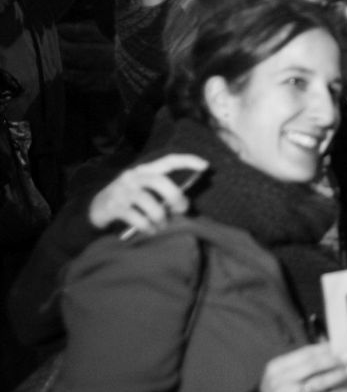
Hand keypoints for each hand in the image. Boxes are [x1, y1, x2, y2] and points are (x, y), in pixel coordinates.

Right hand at [88, 154, 209, 233]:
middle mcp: (133, 177)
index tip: (205, 166)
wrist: (95, 209)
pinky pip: (135, 217)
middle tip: (182, 210)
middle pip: (159, 181)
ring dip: (160, 216)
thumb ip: (161, 191)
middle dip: (176, 197)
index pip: (168, 161)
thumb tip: (185, 201)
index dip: (187, 161)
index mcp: (144, 170)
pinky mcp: (113, 206)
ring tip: (163, 225)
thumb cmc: (128, 199)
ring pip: (148, 201)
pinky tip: (150, 230)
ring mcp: (122, 191)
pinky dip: (147, 226)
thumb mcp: (143, 189)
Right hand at [259, 342, 346, 391]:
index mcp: (277, 367)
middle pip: (313, 365)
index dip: (326, 349)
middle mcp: (281, 380)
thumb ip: (303, 362)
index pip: (305, 353)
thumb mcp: (284, 373)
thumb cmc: (280, 390)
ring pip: (319, 382)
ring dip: (338, 375)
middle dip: (334, 360)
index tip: (340, 347)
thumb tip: (332, 348)